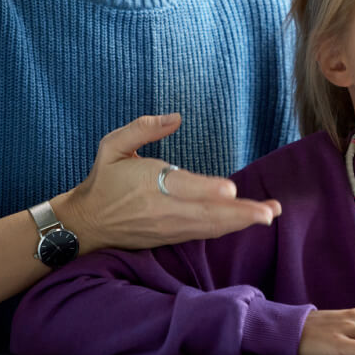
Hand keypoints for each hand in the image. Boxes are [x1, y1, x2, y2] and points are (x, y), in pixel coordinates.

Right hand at [57, 113, 281, 252]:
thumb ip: (143, 128)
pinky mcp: (171, 236)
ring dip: (240, 222)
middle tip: (268, 211)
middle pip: (205, 213)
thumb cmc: (103, 180)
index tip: (231, 189)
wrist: (85, 224)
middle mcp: (162, 209)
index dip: (207, 189)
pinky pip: (203, 233)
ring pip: (209, 226)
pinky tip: (247, 221)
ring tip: (268, 215)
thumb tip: (175, 117)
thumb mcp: (113, 146)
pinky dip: (226, 228)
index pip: (182, 187)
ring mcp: (169, 226)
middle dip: (239, 213)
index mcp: (148, 183)